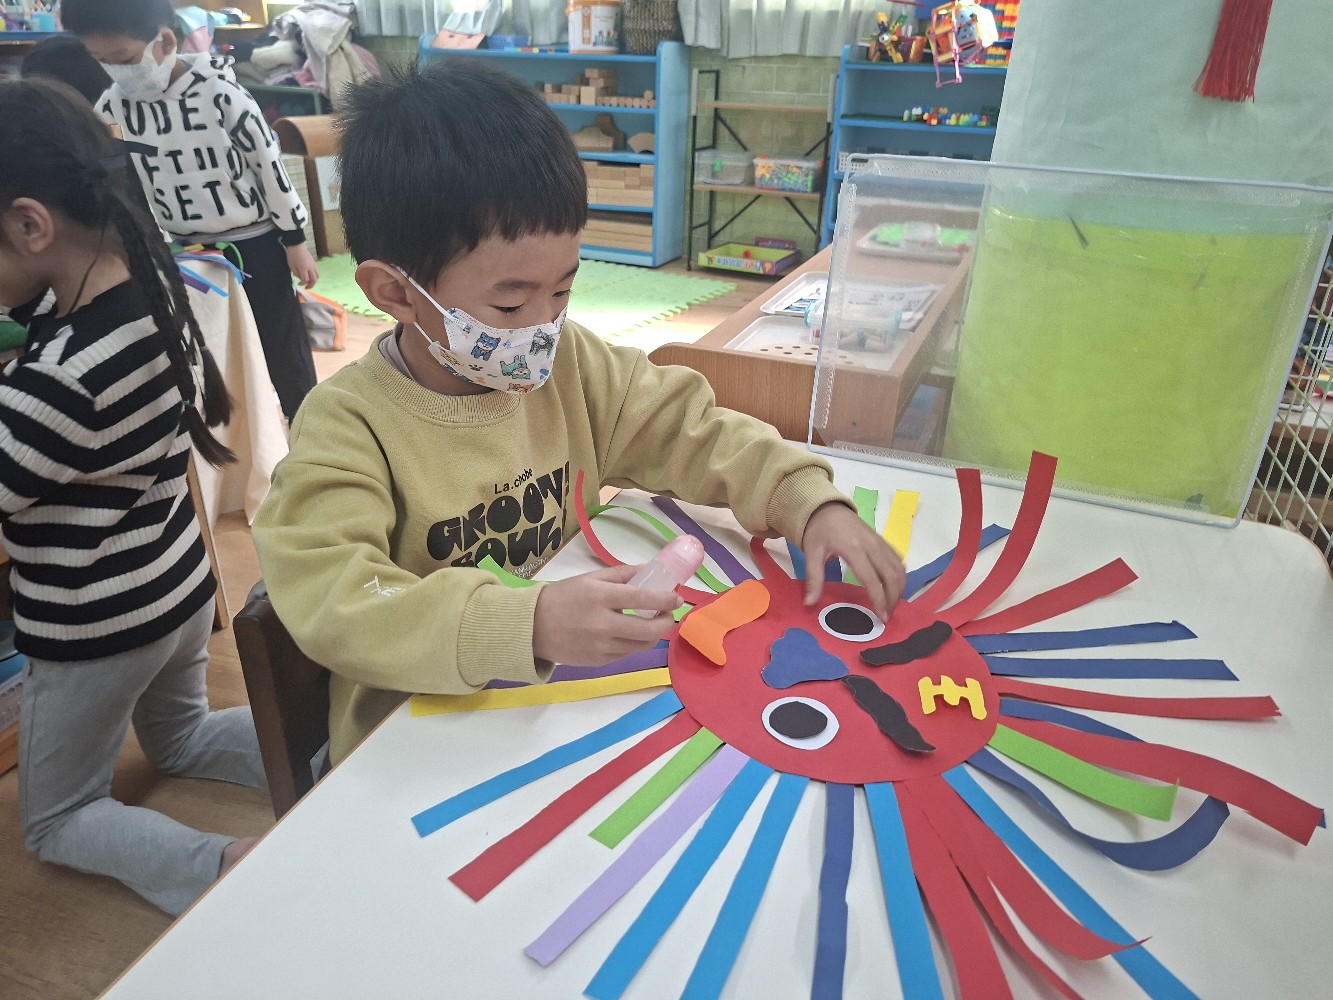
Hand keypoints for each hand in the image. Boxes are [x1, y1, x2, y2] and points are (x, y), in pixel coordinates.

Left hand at [286, 243, 318, 288]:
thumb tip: (300, 278)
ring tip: (309, 282)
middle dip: (310, 285)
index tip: (298, 284)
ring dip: (314, 281)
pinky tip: (310, 275)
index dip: (302, 284)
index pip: (305, 280)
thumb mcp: (291, 265)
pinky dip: (315, 276)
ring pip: (317, 276)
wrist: (296, 245)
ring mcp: (313, 265)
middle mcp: (310, 268)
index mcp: (303, 268)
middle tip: (306, 287)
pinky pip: (317, 271)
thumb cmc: (292, 255)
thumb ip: (296, 273)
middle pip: (314, 280)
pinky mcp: (314, 263)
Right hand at [533, 564, 680, 666]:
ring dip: (654, 635)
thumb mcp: (590, 578)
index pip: (643, 598)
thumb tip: (650, 571)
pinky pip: (627, 654)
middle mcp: (602, 624)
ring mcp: (601, 647)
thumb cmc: (563, 597)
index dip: (666, 599)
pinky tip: (632, 634)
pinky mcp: (599, 662)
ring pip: (642, 645)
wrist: (532, 627)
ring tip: (654, 623)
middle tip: (669, 614)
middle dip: (666, 622)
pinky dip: (635, 643)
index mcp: (600, 597)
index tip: (677, 598)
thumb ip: (622, 575)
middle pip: (649, 629)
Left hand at [800, 501, 905, 622]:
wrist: (825, 507)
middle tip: (887, 615)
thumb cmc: (818, 530)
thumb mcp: (811, 553)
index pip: (872, 579)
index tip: (881, 617)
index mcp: (854, 549)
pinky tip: (895, 586)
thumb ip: (814, 578)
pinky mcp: (882, 540)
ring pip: (898, 567)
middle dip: (893, 598)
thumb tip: (809, 603)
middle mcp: (871, 545)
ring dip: (899, 588)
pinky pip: (897, 559)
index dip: (879, 600)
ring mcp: (879, 541)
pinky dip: (900, 575)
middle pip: (891, 575)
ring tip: (892, 604)